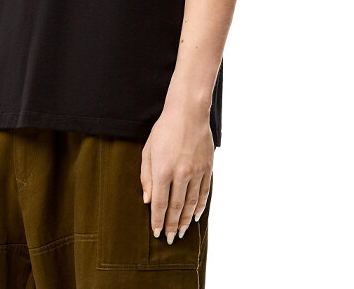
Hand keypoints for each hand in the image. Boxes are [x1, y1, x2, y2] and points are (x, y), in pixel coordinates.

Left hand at [140, 106, 213, 243]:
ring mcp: (196, 172)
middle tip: (169, 239)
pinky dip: (199, 207)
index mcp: (163, 170)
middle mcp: (181, 174)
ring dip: (185, 220)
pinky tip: (194, 216)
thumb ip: (146, 176)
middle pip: (176, 207)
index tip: (155, 232)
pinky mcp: (207, 168)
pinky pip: (204, 193)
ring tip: (180, 232)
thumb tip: (147, 200)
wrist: (188, 113)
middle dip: (171, 225)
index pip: (159, 203)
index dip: (157, 220)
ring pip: (191, 203)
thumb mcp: (148, 150)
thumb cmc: (164, 130)